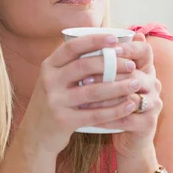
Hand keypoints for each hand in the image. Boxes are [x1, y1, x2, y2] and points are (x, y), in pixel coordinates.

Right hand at [18, 34, 141, 155]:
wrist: (35, 134)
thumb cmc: (54, 101)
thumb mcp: (56, 79)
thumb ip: (74, 64)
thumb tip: (107, 45)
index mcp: (49, 66)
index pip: (72, 47)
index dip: (94, 40)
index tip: (114, 38)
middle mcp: (49, 81)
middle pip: (84, 66)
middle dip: (111, 63)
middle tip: (132, 64)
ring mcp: (54, 101)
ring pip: (92, 91)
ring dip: (118, 86)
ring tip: (136, 83)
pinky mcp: (63, 121)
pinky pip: (94, 115)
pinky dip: (115, 110)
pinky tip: (129, 105)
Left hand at [91, 33, 162, 159]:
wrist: (131, 139)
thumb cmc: (117, 104)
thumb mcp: (114, 81)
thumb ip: (105, 63)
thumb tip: (82, 40)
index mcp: (147, 69)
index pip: (145, 51)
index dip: (127, 48)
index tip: (105, 49)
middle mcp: (154, 84)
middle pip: (134, 74)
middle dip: (107, 76)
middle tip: (83, 78)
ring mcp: (154, 104)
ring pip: (128, 97)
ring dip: (104, 98)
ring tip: (82, 99)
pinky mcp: (149, 123)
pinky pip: (125, 118)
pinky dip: (106, 118)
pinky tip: (89, 118)